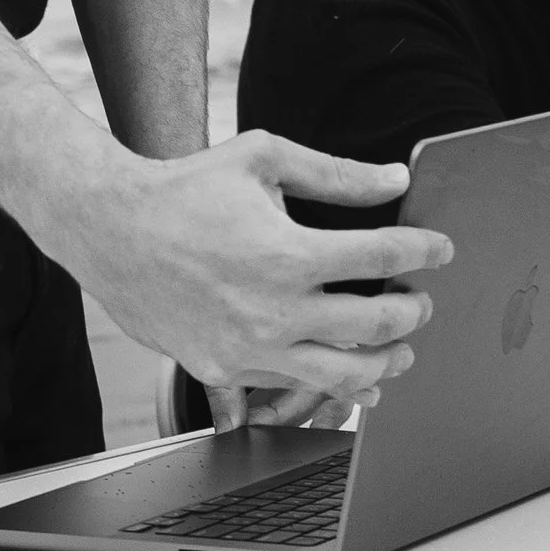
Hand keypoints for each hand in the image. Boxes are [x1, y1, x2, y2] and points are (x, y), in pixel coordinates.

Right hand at [60, 131, 451, 407]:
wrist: (109, 231)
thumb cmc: (183, 190)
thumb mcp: (262, 159)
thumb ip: (335, 174)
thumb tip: (395, 178)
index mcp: (289, 253)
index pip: (384, 257)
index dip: (424, 251)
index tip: (440, 249)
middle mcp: (273, 310)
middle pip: (375, 327)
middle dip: (414, 313)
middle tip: (422, 302)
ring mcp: (249, 348)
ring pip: (343, 376)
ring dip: (385, 363)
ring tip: (400, 348)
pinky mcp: (224, 371)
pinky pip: (293, 391)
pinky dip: (332, 387)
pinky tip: (352, 375)